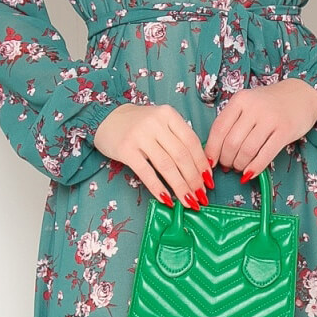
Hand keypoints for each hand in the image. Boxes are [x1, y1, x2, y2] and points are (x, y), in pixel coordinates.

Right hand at [94, 103, 212, 209]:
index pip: (192, 142)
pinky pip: (146, 172)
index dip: (202, 164)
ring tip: (189, 201)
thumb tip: (200, 168)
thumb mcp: (162, 123)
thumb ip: (178, 138)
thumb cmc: (140, 124)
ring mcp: (139, 135)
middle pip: (181, 156)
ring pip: (166, 166)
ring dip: (180, 187)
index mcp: (169, 114)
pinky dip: (158, 188)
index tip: (209, 181)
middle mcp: (155, 123)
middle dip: (194, 179)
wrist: (107, 119)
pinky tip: (167, 200)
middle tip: (201, 196)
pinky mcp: (126, 150)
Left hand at [204, 79, 316, 176]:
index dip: (212, 149)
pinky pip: (265, 155)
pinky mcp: (285, 131)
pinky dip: (255, 168)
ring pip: (247, 151)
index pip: (218, 129)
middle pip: (231, 143)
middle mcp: (254, 107)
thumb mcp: (248, 104)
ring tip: (240, 168)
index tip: (210, 162)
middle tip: (228, 166)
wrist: (302, 93)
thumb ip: (232, 121)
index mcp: (240, 99)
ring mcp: (270, 119)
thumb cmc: (270, 102)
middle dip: (226, 160)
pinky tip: (250, 173)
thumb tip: (215, 152)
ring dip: (240, 165)